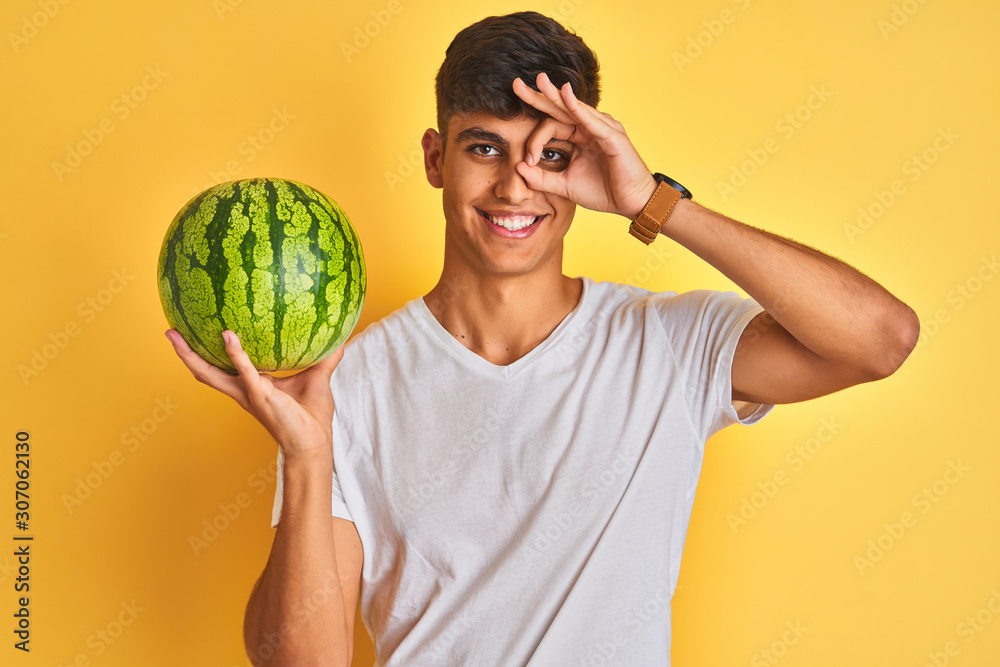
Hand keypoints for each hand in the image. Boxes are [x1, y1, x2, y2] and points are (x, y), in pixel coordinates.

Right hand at [165, 329, 343, 460]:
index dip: (208, 352)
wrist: (315, 441)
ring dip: (192, 355)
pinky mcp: (260, 396)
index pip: (224, 367)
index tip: (196, 331)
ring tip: (175, 334)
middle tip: (170, 332)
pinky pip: (245, 372)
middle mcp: (244, 390)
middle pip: (205, 371)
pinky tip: (229, 337)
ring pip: (212, 373)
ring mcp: (249, 394)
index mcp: (252, 386)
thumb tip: (339, 337)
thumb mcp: (317, 377)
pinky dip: (236, 355)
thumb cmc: (312, 415)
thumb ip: (325, 357)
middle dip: (186, 353)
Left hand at [512, 72, 656, 218]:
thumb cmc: (604, 191)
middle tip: (516, 84)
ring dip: (556, 95)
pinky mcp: (612, 135)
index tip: (527, 159)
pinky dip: (577, 107)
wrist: (631, 203)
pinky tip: (565, 94)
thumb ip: (541, 178)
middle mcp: (589, 127)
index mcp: (578, 136)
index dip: (534, 139)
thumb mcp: (565, 186)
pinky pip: (591, 119)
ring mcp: (602, 128)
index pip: (551, 125)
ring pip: (574, 108)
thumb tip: (517, 168)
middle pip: (560, 107)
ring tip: (539, 81)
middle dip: (538, 96)